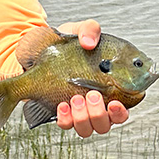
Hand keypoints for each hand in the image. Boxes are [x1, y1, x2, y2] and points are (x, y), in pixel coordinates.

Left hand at [55, 19, 129, 136]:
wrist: (37, 51)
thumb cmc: (65, 44)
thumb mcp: (78, 31)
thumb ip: (89, 30)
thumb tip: (89, 42)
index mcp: (108, 89)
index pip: (121, 110)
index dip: (120, 112)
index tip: (115, 103)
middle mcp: (95, 105)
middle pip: (105, 124)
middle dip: (99, 113)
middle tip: (91, 95)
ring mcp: (78, 111)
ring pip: (87, 128)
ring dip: (83, 117)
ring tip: (75, 98)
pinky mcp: (61, 113)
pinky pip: (66, 124)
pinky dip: (65, 118)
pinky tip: (62, 104)